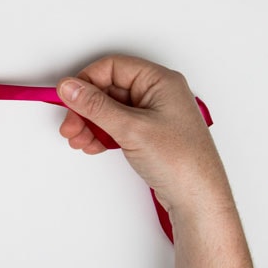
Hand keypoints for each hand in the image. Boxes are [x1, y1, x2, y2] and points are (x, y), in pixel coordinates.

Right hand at [56, 55, 230, 213]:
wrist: (198, 200)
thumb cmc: (182, 162)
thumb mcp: (131, 128)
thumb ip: (96, 106)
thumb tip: (70, 87)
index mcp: (159, 81)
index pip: (112, 67)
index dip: (87, 81)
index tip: (68, 98)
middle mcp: (156, 94)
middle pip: (107, 89)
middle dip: (85, 108)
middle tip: (71, 126)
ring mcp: (152, 114)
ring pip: (108, 109)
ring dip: (89, 123)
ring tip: (79, 139)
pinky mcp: (147, 133)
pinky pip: (115, 125)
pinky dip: (100, 134)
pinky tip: (93, 145)